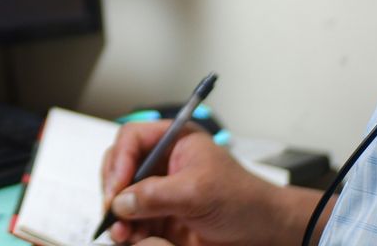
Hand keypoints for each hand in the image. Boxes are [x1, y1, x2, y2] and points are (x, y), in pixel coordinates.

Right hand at [101, 121, 317, 245]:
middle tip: (111, 212)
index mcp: (174, 140)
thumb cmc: (243, 201)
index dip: (119, 162)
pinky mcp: (160, 215)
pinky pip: (133, 219)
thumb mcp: (199, 192)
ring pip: (122, 196)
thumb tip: (121, 202)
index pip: (132, 139)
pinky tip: (129, 238)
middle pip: (120, 166)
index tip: (116, 189)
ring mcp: (160, 189)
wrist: (265, 232)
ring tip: (120, 233)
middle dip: (113, 190)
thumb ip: (157, 195)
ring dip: (118, 215)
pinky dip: (127, 229)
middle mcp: (162, 161)